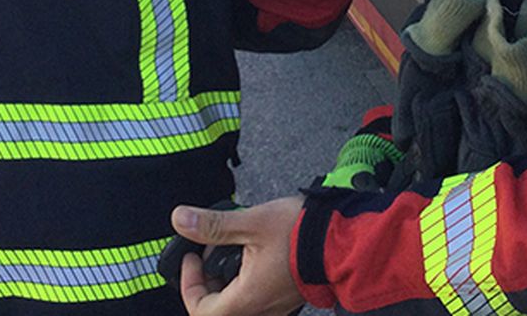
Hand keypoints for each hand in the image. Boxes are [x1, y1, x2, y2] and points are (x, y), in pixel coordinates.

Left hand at [172, 198, 304, 315]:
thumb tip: (181, 220)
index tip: (192, 258)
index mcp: (247, 299)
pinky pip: (256, 298)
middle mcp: (261, 310)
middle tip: (210, 251)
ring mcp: (276, 307)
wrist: (344, 240)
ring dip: (225, 280)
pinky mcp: (287, 298)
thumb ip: (213, 226)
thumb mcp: (251, 223)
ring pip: (237, 305)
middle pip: (218, 310)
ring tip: (232, 249)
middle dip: (206, 280)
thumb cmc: (302, 234)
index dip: (189, 285)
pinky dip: (245, 281)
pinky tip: (252, 254)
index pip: (202, 312)